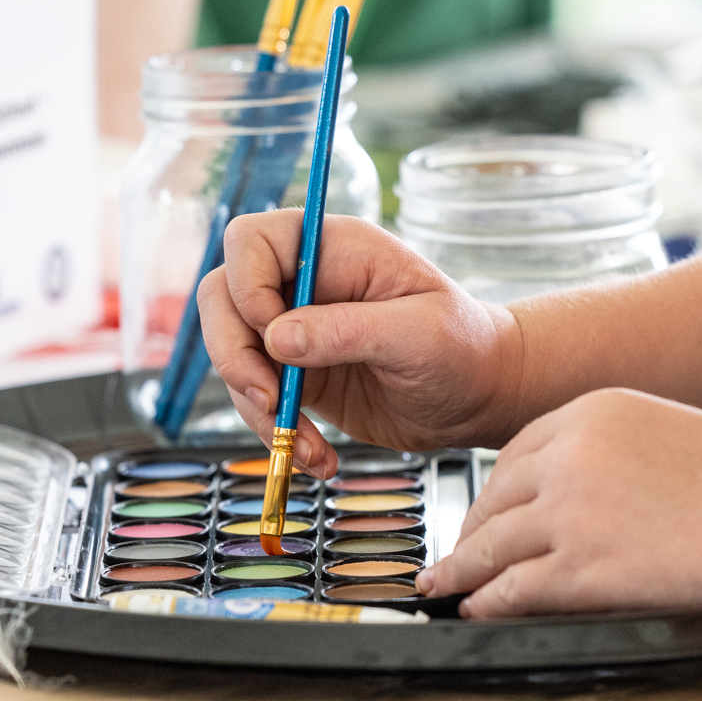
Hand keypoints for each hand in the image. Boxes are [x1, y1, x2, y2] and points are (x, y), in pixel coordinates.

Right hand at [199, 210, 521, 476]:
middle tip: (267, 399)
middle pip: (222, 298)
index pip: (251, 242)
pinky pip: (256, 400)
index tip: (273, 333)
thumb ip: (349, 330)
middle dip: (232, 354)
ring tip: (304, 446)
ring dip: (256, 407)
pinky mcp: (294, 375)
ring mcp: (294, 329)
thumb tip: (277, 338)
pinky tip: (317, 458)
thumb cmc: (464, 347)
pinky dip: (276, 434)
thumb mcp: (419, 333)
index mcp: (333, 247)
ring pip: (232, 356)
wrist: (479, 396)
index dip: (246, 285)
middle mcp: (304, 282)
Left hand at [419, 388, 701, 617]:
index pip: (516, 453)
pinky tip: (477, 608)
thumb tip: (571, 490)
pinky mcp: (581, 566)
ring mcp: (570, 512)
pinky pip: (512, 587)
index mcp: (590, 413)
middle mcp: (569, 456)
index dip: (493, 490)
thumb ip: (609, 450)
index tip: (484, 510)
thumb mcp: (664, 430)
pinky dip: (486, 600)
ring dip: (461, 570)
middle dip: (471, 531)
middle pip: (494, 497)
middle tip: (455, 553)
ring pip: (490, 544)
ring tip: (445, 586)